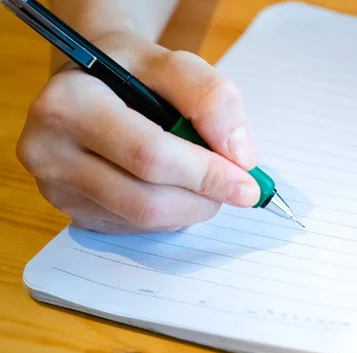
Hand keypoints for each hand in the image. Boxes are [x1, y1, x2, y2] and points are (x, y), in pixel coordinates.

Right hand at [17, 32, 258, 233]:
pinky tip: (173, 187)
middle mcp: (50, 152)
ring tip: (203, 180)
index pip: (150, 156)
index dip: (207, 174)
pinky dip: (170, 215)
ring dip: (190, 209)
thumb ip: (212, 98)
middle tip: (235, 188)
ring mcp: (57, 189)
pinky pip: (134, 229)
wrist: (92, 82)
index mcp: (70, 106)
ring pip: (144, 222)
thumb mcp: (173, 63)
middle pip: (147, 201)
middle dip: (203, 199)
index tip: (248, 184)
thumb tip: (240, 156)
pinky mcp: (72, 212)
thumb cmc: (133, 73)